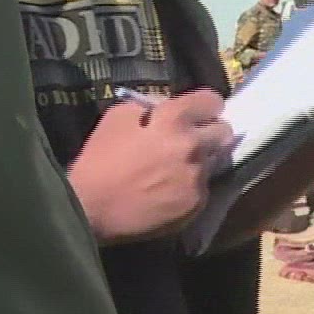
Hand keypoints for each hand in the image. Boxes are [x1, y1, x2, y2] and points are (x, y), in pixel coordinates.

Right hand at [68, 89, 234, 243]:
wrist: (89, 212)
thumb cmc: (98, 162)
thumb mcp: (115, 119)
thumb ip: (147, 107)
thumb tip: (166, 107)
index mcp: (174, 120)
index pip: (212, 100)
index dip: (204, 106)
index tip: (196, 113)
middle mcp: (194, 146)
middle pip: (224, 131)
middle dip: (210, 132)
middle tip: (190, 141)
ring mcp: (198, 176)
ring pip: (214, 161)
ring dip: (199, 161)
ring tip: (174, 170)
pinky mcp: (197, 203)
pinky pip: (203, 188)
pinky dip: (190, 188)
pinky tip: (169, 193)